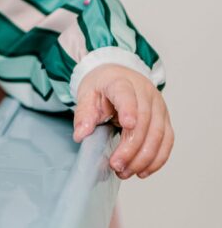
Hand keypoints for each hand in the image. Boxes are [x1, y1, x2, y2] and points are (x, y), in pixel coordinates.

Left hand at [73, 64, 173, 178]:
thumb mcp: (86, 94)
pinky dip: (157, 159)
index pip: (127, 94)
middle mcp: (145, 93)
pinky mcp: (164, 119)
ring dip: (144, 158)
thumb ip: (84, 114)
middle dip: (131, 148)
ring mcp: (158, 106)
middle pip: (144, 122)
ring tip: (126, 172)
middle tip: (116, 165)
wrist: (118, 75)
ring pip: (158, 135)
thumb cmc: (102, 86)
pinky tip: (143, 170)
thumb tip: (81, 135)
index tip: (127, 124)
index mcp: (121, 82)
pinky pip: (167, 141)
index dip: (129, 109)